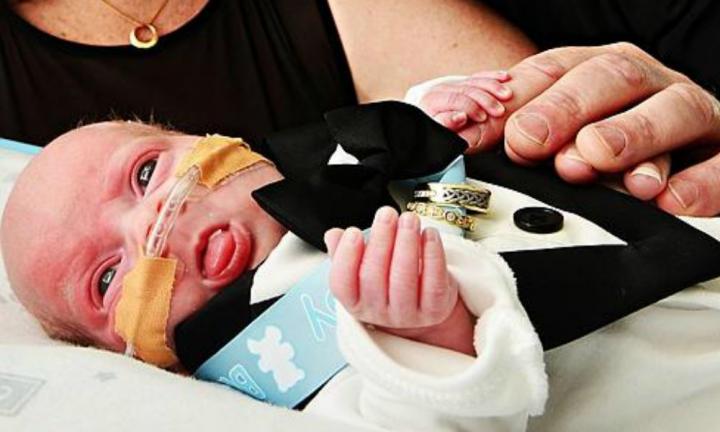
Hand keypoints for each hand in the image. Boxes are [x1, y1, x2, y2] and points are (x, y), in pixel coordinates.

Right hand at [324, 207, 474, 354]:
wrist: (424, 304)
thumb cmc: (388, 280)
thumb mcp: (362, 268)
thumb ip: (344, 251)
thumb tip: (333, 235)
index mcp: (355, 302)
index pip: (342, 284)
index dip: (346, 257)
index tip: (354, 231)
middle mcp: (378, 313)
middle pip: (373, 277)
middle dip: (381, 240)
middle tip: (387, 213)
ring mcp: (407, 315)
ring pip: (403, 280)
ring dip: (406, 243)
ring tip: (408, 219)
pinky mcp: (434, 311)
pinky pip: (433, 283)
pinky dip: (432, 255)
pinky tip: (429, 234)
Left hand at [417, 71, 513, 150]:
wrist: (428, 121)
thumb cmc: (434, 132)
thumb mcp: (437, 131)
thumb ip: (445, 123)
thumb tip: (458, 117)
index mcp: (429, 102)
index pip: (452, 100)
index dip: (468, 107)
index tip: (481, 117)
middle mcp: (438, 91)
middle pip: (465, 90)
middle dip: (484, 99)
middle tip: (499, 112)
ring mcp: (450, 85)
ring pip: (473, 82)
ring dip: (493, 87)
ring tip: (508, 96)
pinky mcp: (461, 82)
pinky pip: (478, 76)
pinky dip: (493, 77)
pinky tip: (505, 78)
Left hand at [475, 43, 719, 215]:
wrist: (691, 154)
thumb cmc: (614, 142)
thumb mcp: (563, 134)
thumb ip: (520, 131)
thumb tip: (462, 138)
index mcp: (600, 72)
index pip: (553, 72)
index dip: (513, 101)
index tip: (475, 134)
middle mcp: (647, 84)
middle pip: (609, 78)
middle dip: (565, 108)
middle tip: (529, 141)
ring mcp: (691, 115)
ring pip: (672, 108)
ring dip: (631, 133)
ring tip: (597, 159)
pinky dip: (700, 182)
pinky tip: (671, 201)